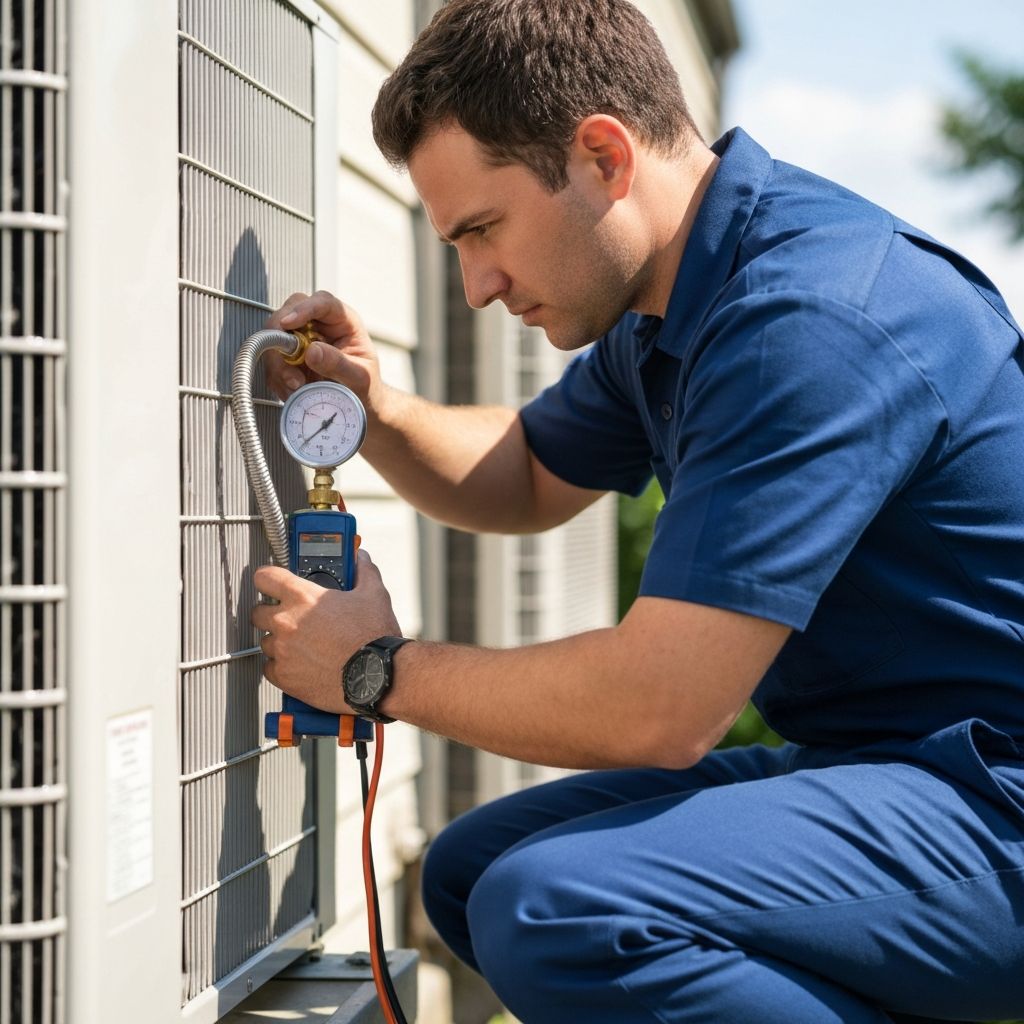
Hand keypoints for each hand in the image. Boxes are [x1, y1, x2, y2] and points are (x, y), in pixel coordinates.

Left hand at [251, 550, 401, 712]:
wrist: (377, 676)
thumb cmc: (373, 637)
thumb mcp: (374, 595)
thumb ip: (363, 572)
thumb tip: (361, 560)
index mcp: (303, 597)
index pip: (265, 577)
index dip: (267, 578)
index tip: (271, 582)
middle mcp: (286, 622)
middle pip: (258, 612)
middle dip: (270, 612)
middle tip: (290, 617)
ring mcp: (283, 651)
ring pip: (265, 642)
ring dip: (279, 642)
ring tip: (301, 645)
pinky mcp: (285, 677)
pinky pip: (270, 668)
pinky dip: (282, 667)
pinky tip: (300, 664)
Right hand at [263, 290, 384, 412]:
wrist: (360, 402)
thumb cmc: (366, 385)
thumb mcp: (360, 378)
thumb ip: (338, 364)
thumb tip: (311, 351)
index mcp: (344, 320)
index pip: (323, 302)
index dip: (303, 309)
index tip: (288, 323)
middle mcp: (320, 324)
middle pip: (289, 313)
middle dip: (282, 339)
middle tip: (290, 368)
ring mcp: (301, 338)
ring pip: (274, 337)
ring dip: (278, 364)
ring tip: (297, 386)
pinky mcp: (289, 356)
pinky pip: (273, 360)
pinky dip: (277, 377)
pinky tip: (292, 391)